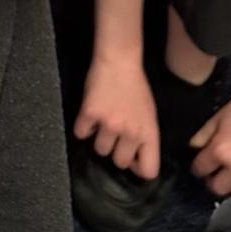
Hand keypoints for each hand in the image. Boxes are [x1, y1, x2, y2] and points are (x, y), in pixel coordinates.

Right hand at [74, 54, 161, 177]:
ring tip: (101, 123)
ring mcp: (109, 123)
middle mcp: (131, 132)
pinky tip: (89, 116)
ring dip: (99, 139)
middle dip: (115, 151)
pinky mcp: (90, 112)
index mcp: (149, 133)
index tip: (131, 156)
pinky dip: (83, 127)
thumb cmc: (136, 87)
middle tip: (114, 136)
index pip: (149, 171)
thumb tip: (134, 159)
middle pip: (119, 162)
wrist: (118, 60)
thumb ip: (144, 138)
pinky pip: (81, 133)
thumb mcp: (149, 115)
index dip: (138, 168)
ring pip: (100, 150)